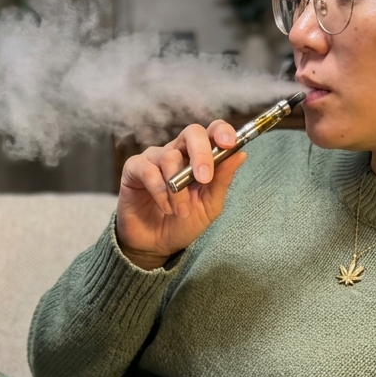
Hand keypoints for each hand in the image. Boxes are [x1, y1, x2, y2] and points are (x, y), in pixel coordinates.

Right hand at [115, 120, 246, 269]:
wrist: (156, 244)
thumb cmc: (184, 222)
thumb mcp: (209, 205)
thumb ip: (222, 180)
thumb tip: (241, 154)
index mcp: (199, 157)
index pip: (212, 131)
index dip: (222, 132)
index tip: (230, 144)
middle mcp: (177, 152)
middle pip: (192, 132)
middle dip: (201, 153)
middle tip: (204, 178)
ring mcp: (155, 158)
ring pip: (169, 157)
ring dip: (178, 189)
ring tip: (181, 211)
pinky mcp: (134, 169)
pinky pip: (148, 170)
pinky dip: (160, 191)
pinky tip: (165, 207)